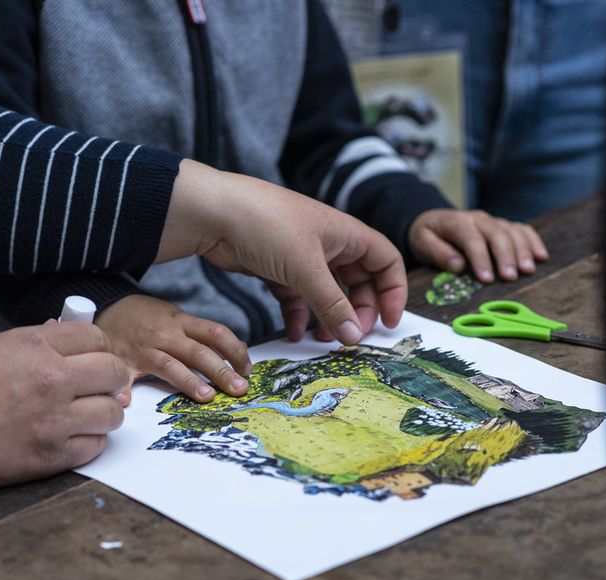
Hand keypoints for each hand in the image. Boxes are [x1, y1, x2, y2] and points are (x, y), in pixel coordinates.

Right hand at [0, 322, 130, 512]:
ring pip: (113, 413)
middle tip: (104, 385)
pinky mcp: (54, 455)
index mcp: (37, 347)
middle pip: (115, 372)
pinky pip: (97, 445)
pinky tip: (76, 435)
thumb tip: (72, 342)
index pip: (96, 337)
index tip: (94, 357)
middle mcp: (53, 381)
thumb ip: (39, 342)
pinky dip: (92, 440)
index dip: (99, 347)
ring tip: (91, 413)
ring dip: (106, 411)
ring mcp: (56, 420)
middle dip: (113, 377)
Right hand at [95, 294, 251, 402]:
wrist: (108, 307)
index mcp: (182, 323)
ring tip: (207, 397)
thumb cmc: (150, 318)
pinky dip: (121, 388)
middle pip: (198, 352)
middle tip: (240, 389)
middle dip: (221, 371)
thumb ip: (205, 334)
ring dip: (188, 381)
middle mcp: (166, 335)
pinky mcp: (123, 361)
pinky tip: (125, 402)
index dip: (235, 351)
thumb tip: (240, 348)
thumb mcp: (179, 318)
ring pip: (170, 365)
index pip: (215, 333)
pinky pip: (122, 376)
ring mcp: (144, 349)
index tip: (247, 369)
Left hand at [157, 160, 406, 344]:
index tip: (390, 322)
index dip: (393, 291)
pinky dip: (299, 315)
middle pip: (359, 282)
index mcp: (345, 233)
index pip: (385, 261)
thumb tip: (355, 336)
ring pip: (327, 293)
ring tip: (323, 340)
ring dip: (329, 318)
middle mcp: (328, 243)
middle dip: (358, 311)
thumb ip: (332, 305)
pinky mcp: (277, 268)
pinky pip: (297, 296)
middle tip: (352, 336)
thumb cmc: (265, 225)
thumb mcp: (306, 268)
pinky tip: (294, 332)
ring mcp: (301, 256)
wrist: (212, 212)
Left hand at [408, 208, 548, 282]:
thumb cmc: (427, 236)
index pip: (472, 239)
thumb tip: (459, 266)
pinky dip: (533, 241)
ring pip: (512, 231)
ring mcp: (493, 221)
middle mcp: (478, 219)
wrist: (433, 220)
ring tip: (528, 270)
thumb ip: (438, 253)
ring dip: (522, 250)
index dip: (481, 258)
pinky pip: (522, 229)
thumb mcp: (422, 243)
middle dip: (505, 255)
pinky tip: (541, 256)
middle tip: (511, 277)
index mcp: (457, 222)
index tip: (487, 279)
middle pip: (496, 234)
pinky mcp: (503, 226)